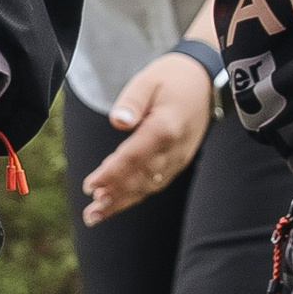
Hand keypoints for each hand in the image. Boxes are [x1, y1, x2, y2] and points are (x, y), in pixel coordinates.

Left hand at [79, 48, 215, 220]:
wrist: (203, 81)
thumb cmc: (171, 78)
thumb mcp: (148, 80)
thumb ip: (132, 101)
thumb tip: (119, 122)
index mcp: (166, 128)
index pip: (133, 157)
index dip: (110, 174)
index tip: (89, 185)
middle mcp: (174, 148)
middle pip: (140, 178)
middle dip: (114, 196)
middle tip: (91, 213)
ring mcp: (179, 157)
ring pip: (149, 186)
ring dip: (123, 202)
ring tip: (98, 215)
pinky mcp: (179, 161)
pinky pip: (157, 183)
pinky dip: (137, 195)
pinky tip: (118, 203)